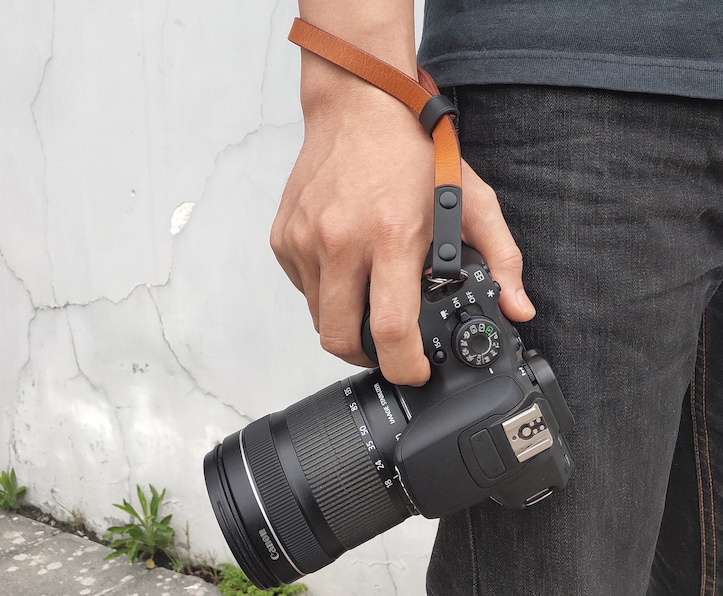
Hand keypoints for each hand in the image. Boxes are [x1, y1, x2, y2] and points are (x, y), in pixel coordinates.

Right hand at [272, 65, 533, 386]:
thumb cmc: (413, 152)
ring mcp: (305, 240)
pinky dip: (325, 292)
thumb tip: (518, 307)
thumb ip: (503, 259)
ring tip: (369, 297)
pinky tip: (346, 268)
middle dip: (366, 357)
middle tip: (386, 347)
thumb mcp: (472, 201)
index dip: (403, 365)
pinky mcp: (283, 238)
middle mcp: (340, 242)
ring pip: (319, 317)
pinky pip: (303, 288)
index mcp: (391, 236)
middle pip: (339, 338)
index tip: (413, 371)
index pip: (390, 328)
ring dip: (344, 322)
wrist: (358, 108)